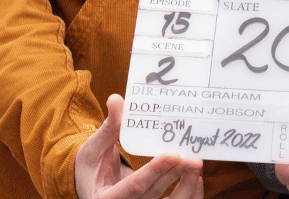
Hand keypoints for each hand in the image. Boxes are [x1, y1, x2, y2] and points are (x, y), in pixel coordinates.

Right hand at [75, 94, 202, 198]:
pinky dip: (188, 196)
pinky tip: (196, 179)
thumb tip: (116, 100)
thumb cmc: (92, 167)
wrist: (92, 186)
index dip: (154, 171)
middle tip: (192, 158)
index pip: (134, 187)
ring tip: (196, 164)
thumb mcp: (93, 148)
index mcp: (106, 198)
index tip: (172, 155)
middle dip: (174, 175)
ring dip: (185, 186)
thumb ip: (109, 128)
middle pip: (154, 194)